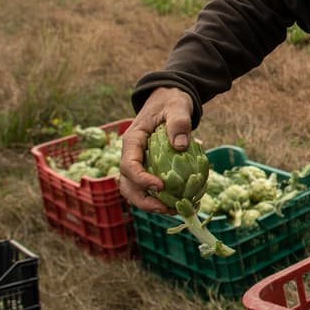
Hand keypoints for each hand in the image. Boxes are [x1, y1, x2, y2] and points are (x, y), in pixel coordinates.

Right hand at [118, 87, 194, 212]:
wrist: (169, 99)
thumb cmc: (171, 102)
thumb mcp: (177, 106)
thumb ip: (179, 123)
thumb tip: (181, 147)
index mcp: (133, 140)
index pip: (128, 165)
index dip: (141, 179)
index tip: (160, 186)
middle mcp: (132, 155)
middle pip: (127, 184)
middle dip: (144, 200)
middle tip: (166, 208)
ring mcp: (139, 163)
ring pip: (135, 190)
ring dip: (151, 203)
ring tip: (173, 210)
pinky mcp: (150, 168)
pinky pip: (150, 187)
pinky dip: (161, 197)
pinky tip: (180, 201)